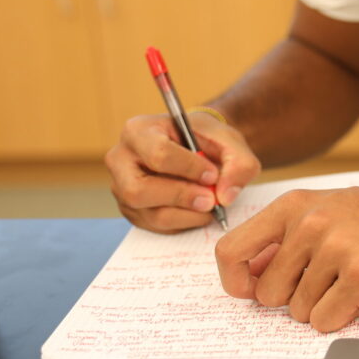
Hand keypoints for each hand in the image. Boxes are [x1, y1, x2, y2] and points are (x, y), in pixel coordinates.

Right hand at [105, 110, 261, 232]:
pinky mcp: (131, 210)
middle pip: (139, 190)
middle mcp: (121, 160)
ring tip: (210, 205)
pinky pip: (155, 227)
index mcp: (139, 130)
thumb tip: (225, 196)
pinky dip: (183, 223)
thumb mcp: (229, 140)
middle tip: (211, 199)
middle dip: (181, 197)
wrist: (197, 148)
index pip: (158, 154)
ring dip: (187, 214)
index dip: (189, 169)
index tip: (213, 175)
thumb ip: (238, 162)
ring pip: (149, 213)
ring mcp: (121, 188)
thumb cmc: (207, 140)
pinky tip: (198, 211)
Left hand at [214, 187, 358, 331]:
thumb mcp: (332, 208)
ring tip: (354, 279)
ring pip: (298, 312)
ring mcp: (336, 248)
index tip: (253, 290)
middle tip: (329, 280)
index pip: (231, 250)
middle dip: (295, 298)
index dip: (236, 281)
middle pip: (268, 293)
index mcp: (297, 204)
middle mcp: (311, 222)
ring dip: (325, 306)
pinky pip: (326, 321)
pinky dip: (344, 316)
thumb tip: (248, 272)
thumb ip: (288, 234)